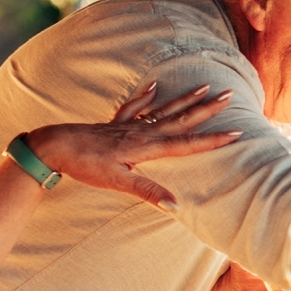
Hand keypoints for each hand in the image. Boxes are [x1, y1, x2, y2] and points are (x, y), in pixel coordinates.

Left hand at [24, 82, 241, 209]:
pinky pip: (136, 107)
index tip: (236, 132)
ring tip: (204, 86)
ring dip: (185, 99)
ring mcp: (129, 126)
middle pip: (181, 119)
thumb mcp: (117, 182)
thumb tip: (176, 204)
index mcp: (146, 147)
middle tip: (228, 95)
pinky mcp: (115, 124)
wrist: (54, 146)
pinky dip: (146, 97)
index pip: (187, 143)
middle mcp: (142, 132)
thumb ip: (148, 191)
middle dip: (206, 109)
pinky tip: (155, 86)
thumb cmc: (85, 165)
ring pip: (164, 110)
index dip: (213, 140)